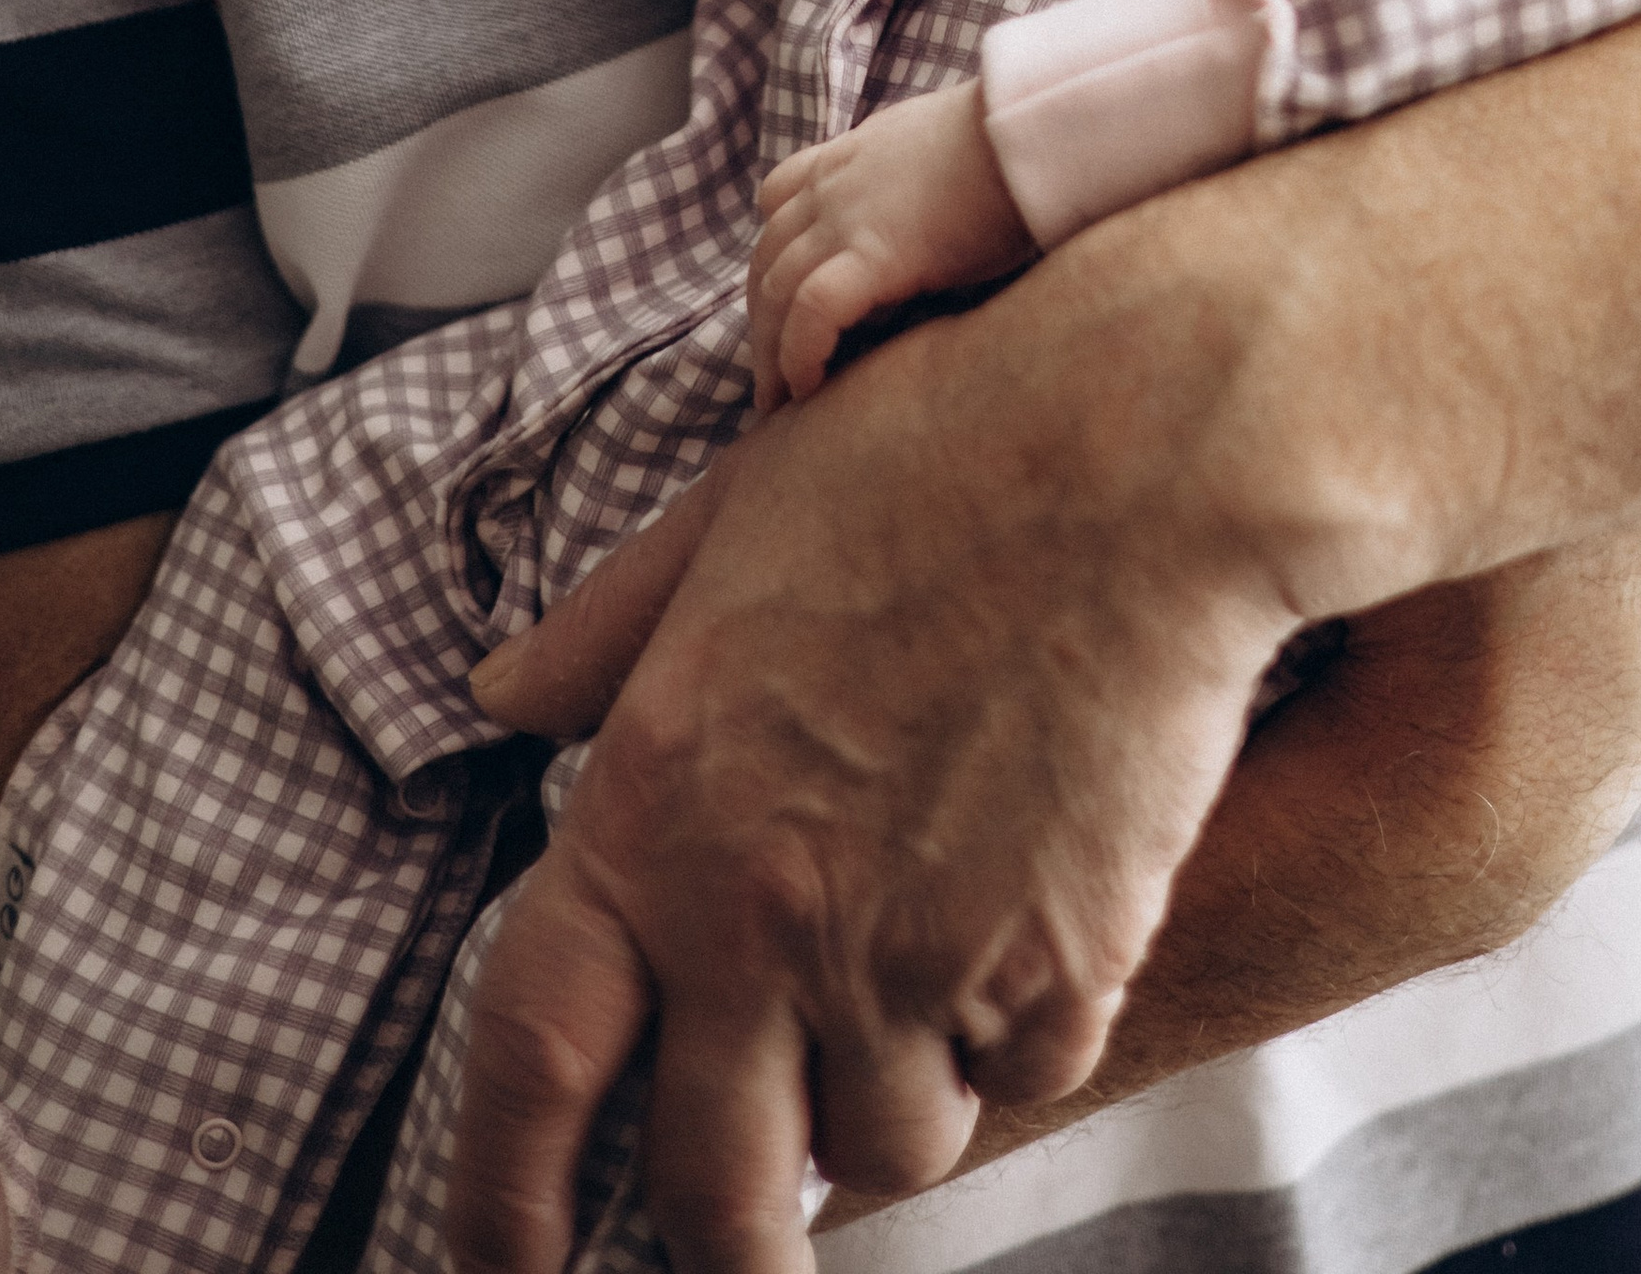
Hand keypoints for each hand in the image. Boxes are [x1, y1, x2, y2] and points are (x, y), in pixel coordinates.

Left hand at [459, 246, 1301, 1273]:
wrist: (1139, 450)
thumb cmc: (934, 449)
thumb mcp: (733, 519)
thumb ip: (610, 631)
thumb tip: (503, 694)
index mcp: (653, 804)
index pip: (530, 1064)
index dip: (501, 1201)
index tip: (506, 1266)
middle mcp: (756, 915)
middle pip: (708, 1192)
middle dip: (727, 1239)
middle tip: (753, 1230)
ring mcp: (908, 960)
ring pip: (881, 1152)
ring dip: (897, 1101)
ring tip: (928, 978)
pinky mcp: (1053, 977)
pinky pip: (1019, 1084)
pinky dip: (1020, 1036)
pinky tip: (1036, 912)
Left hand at [749, 85, 1037, 409]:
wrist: (1026, 130)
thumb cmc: (1006, 140)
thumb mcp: (940, 139)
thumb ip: (912, 174)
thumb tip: (927, 215)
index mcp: (849, 155)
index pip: (779, 196)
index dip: (775, 249)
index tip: (786, 295)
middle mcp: (832, 186)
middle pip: (767, 258)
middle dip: (763, 318)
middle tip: (771, 371)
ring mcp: (845, 219)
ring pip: (776, 291)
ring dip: (771, 352)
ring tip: (781, 401)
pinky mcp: (873, 254)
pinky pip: (812, 312)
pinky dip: (800, 353)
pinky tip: (810, 388)